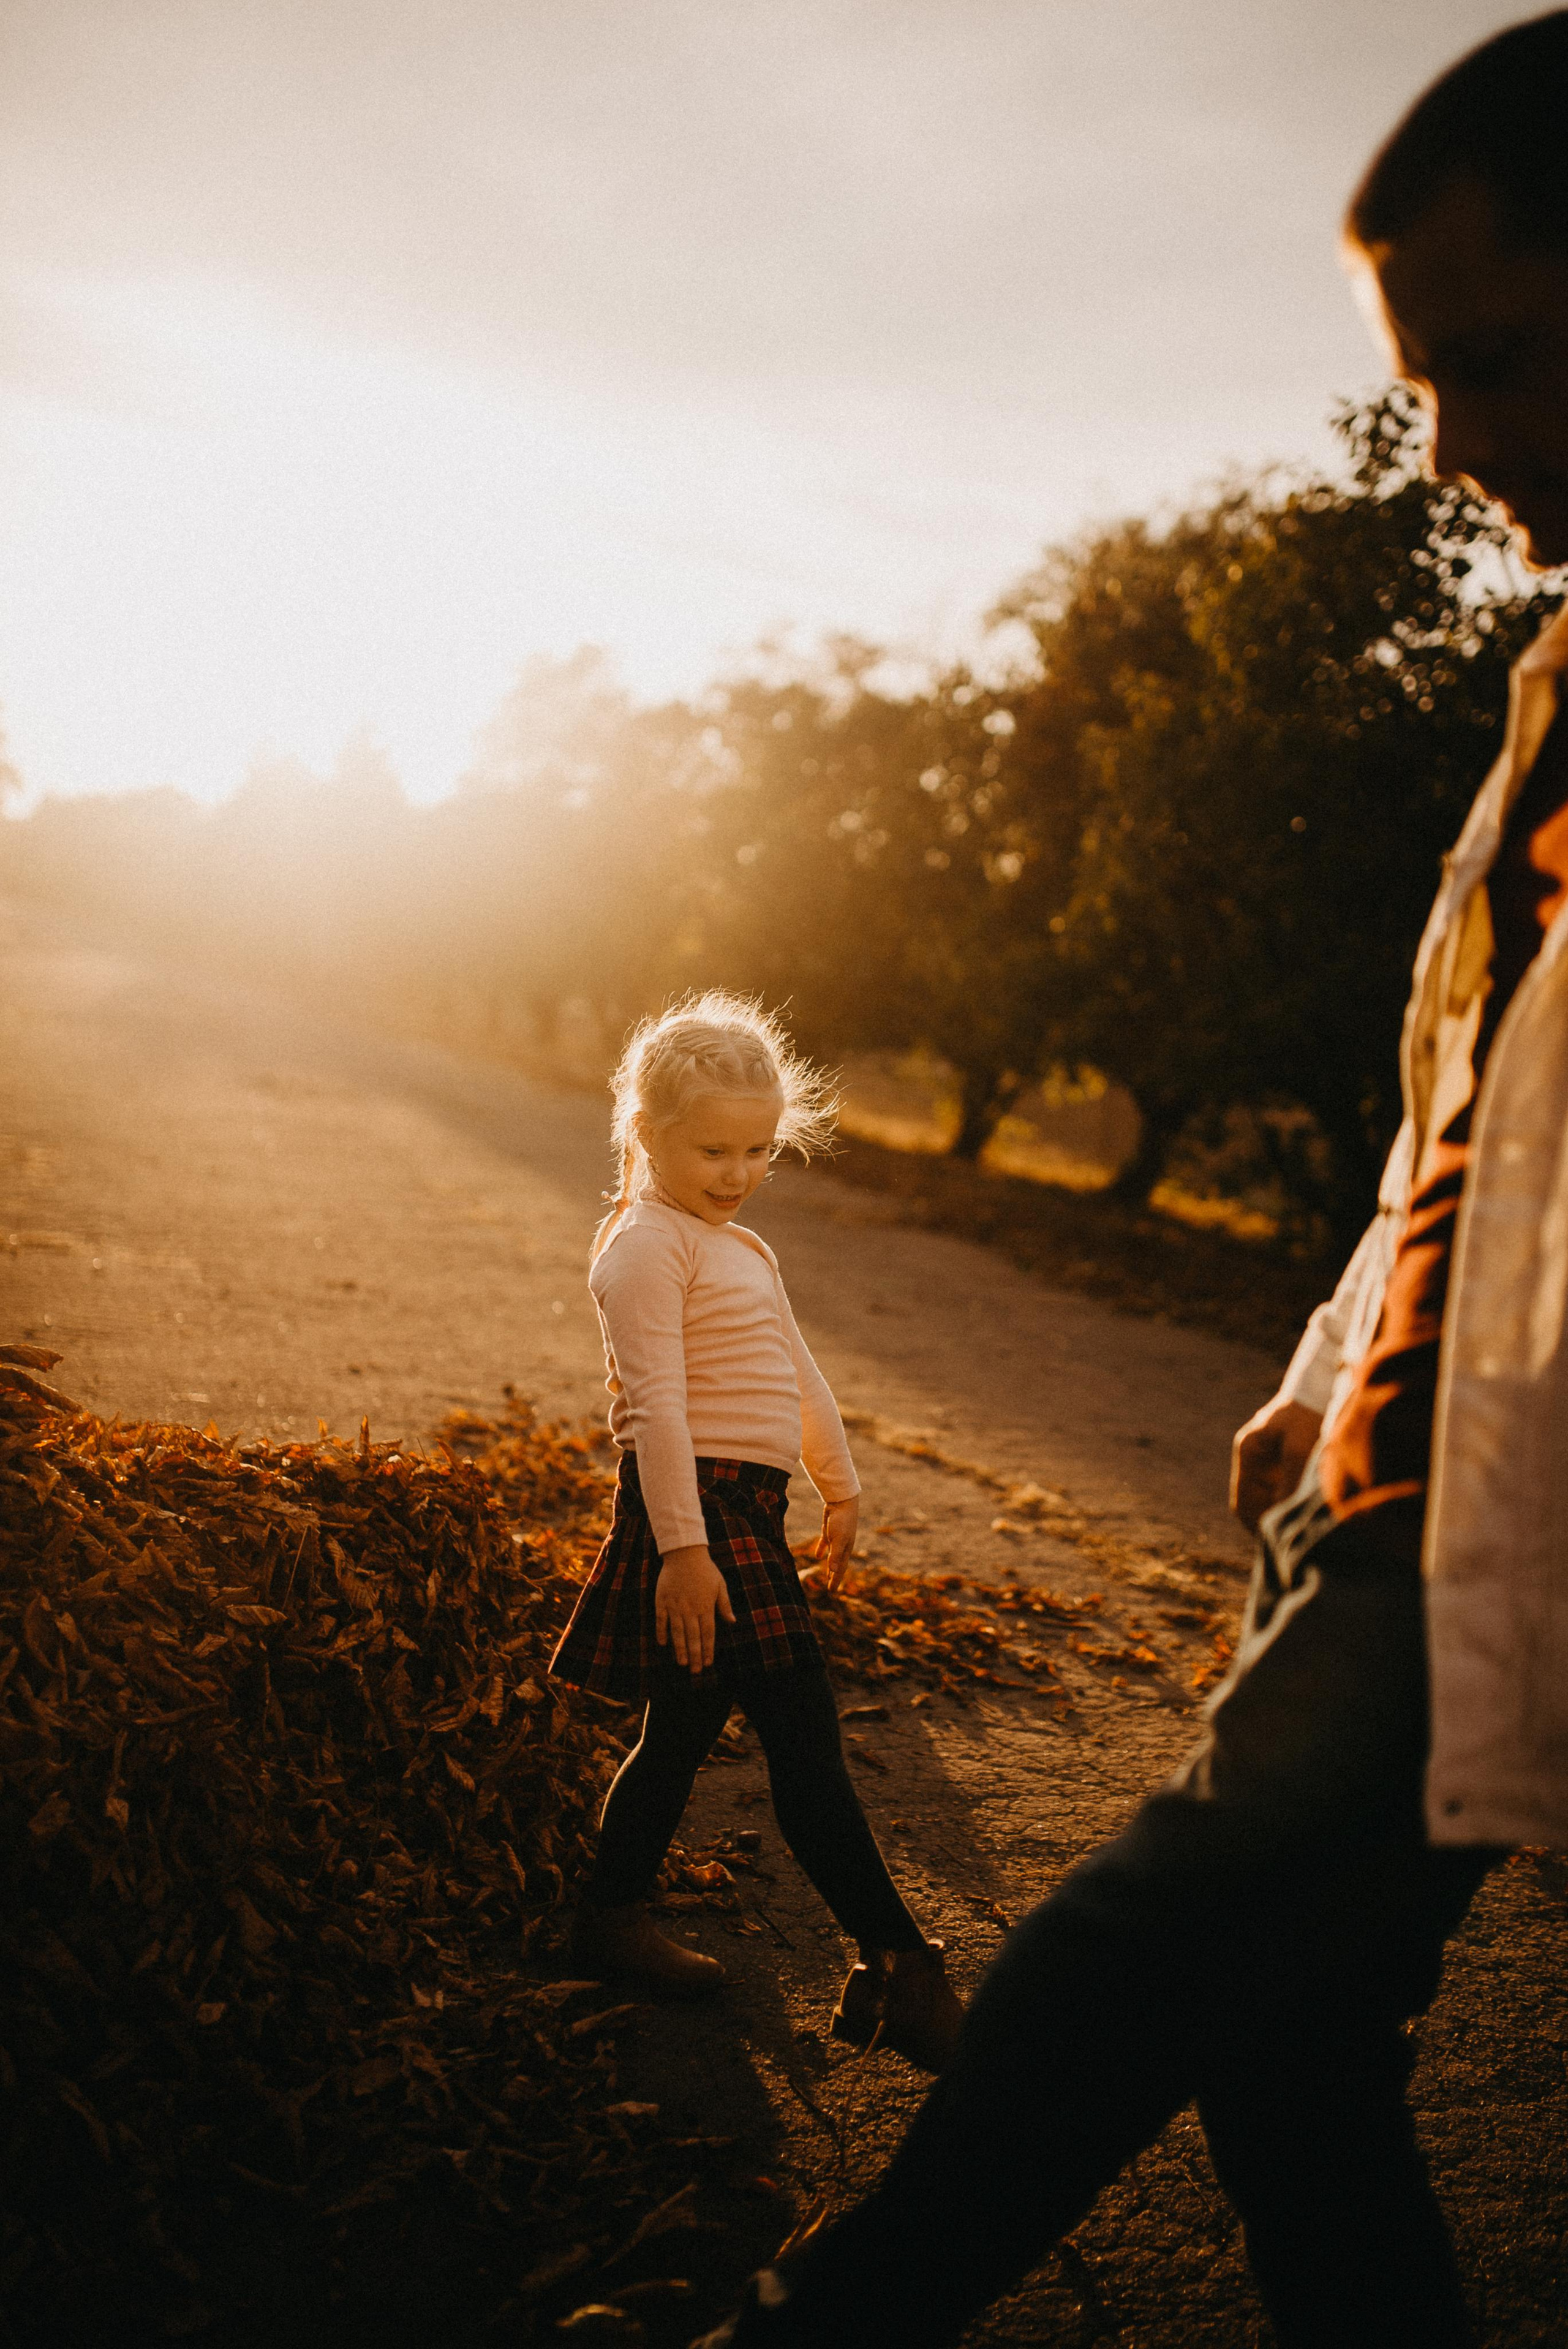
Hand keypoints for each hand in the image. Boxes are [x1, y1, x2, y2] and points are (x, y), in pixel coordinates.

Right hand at [654, 1544, 735, 1672]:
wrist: (684, 1553)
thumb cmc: (705, 1569)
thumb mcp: (720, 1585)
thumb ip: (724, 1605)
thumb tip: (732, 1622)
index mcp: (705, 1606)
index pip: (708, 1633)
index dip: (708, 1649)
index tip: (708, 1663)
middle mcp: (690, 1608)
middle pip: (693, 1636)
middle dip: (694, 1655)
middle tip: (695, 1671)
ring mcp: (675, 1605)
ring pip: (677, 1631)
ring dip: (679, 1648)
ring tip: (682, 1663)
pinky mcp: (662, 1600)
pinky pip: (661, 1619)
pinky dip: (661, 1632)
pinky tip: (663, 1644)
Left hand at [810, 1497, 859, 1592]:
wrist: (842, 1501)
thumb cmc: (841, 1521)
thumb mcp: (838, 1539)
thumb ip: (835, 1555)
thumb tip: (833, 1571)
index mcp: (846, 1549)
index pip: (840, 1569)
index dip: (836, 1580)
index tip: (831, 1591)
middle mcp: (842, 1545)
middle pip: (838, 1564)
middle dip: (834, 1576)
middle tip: (830, 1587)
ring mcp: (836, 1538)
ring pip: (832, 1555)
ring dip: (829, 1565)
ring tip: (827, 1574)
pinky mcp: (829, 1530)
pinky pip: (825, 1543)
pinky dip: (821, 1550)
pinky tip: (817, 1556)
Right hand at [1230, 1397, 1322, 1532]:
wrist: (1327, 1387)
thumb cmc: (1311, 1413)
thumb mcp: (1301, 1446)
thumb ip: (1291, 1481)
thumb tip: (1286, 1517)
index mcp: (1249, 1453)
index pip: (1243, 1505)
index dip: (1258, 1527)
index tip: (1280, 1542)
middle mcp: (1255, 1460)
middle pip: (1256, 1506)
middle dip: (1273, 1523)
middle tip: (1297, 1539)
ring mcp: (1270, 1461)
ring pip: (1271, 1502)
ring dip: (1285, 1515)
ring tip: (1307, 1526)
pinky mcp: (1287, 1463)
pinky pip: (1285, 1493)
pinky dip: (1295, 1505)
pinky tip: (1313, 1510)